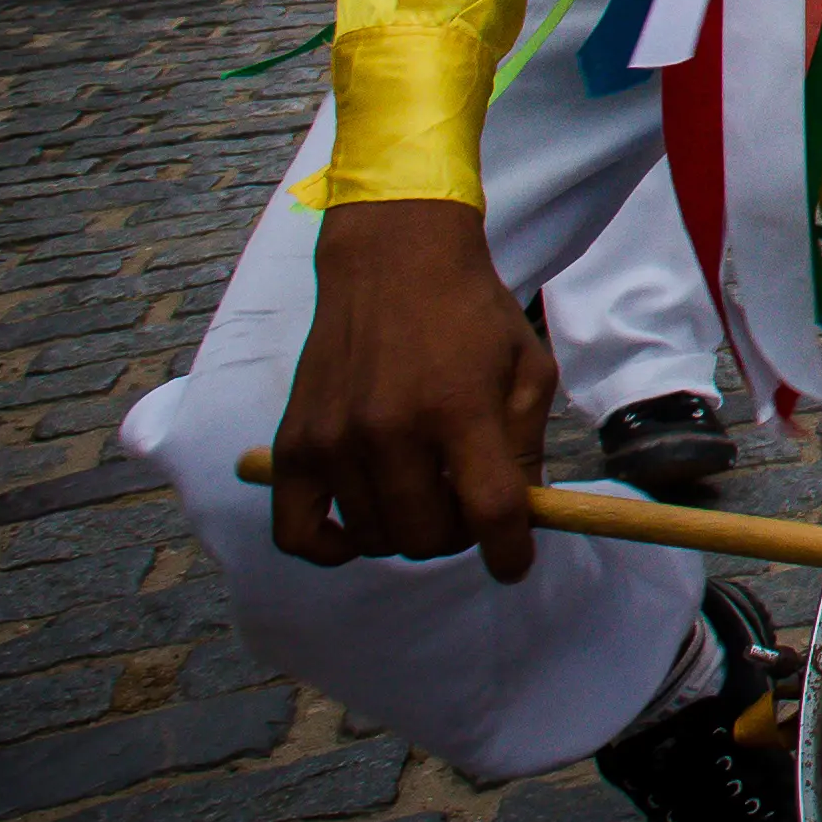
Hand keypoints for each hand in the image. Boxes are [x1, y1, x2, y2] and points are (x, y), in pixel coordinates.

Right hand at [270, 199, 554, 576]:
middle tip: (465, 504)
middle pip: (430, 537)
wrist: (392, 258)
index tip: (514, 563)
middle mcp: (390, 429)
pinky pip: (297, 533)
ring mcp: (335, 439)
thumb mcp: (527, 366)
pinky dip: (330, 548)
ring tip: (422, 493)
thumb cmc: (469, 312)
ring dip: (406, 532)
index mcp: (459, 407)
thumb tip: (520, 519)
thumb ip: (526, 445)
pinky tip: (359, 528)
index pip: (489, 513)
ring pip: (377, 539)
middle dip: (459, 535)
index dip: (510, 553)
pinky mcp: (294, 443)